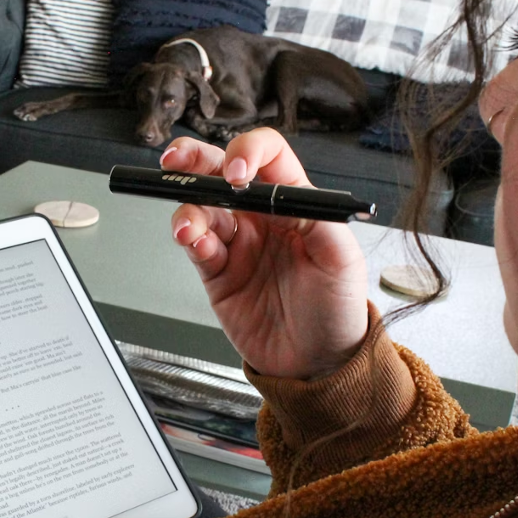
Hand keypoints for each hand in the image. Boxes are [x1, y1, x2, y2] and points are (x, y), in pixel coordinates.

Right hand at [163, 128, 368, 379]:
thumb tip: (286, 191)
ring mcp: (237, 243)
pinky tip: (193, 242)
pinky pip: (196, 244)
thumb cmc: (337, 310)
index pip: (267, 156)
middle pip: (220, 170)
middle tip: (176, 160)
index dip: (247, 152)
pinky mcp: (216, 272)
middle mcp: (261, 216)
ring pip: (200, 206)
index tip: (237, 173)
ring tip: (188, 227)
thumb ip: (315, 217)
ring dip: (187, 207)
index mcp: (295, 201)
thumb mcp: (341, 259)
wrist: (317, 364)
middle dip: (195, 160)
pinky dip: (189, 237)